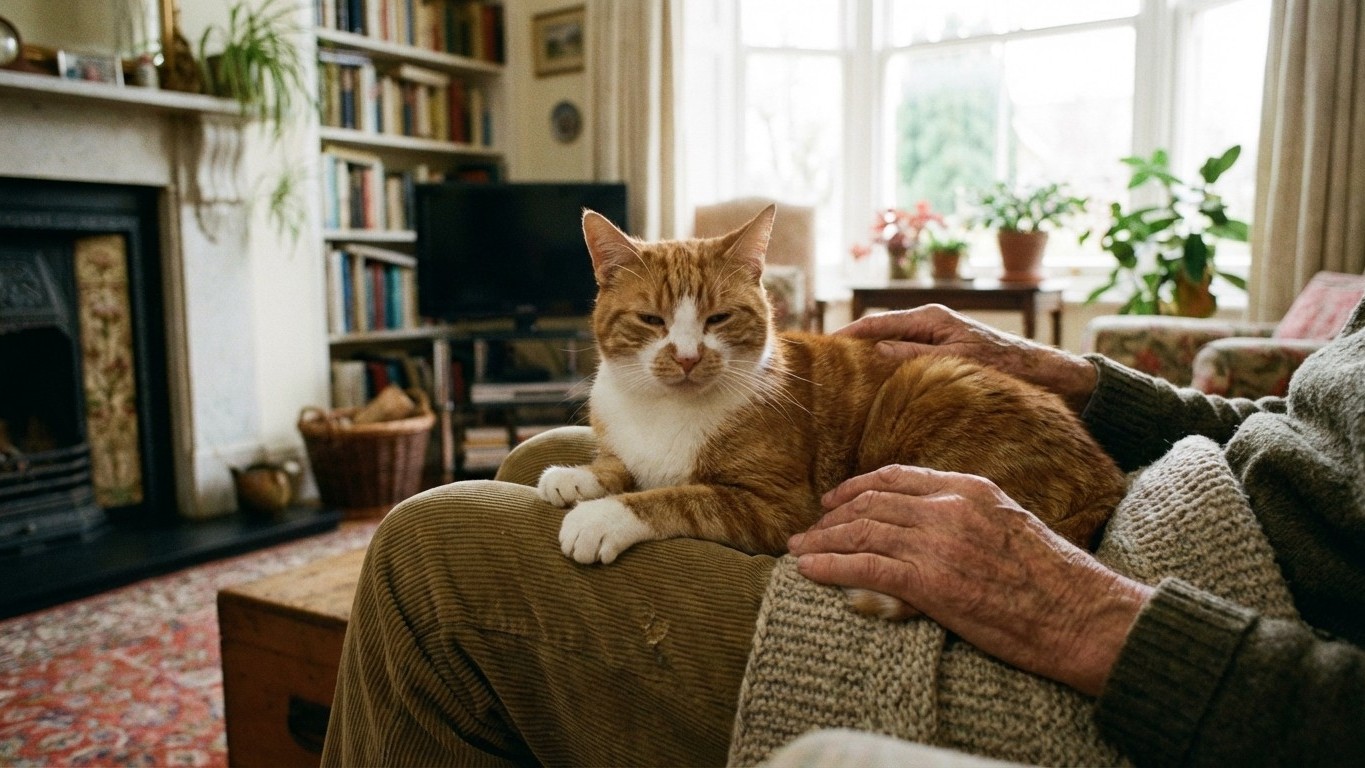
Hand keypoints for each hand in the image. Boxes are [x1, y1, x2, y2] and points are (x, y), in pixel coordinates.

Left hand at [788, 465, 1151, 695]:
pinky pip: (865, 566)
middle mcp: (950, 507)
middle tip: (806, 533)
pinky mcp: (932, 581)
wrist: (1082, 615)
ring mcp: (939, 542)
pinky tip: (809, 572)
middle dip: (831, 519)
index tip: (832, 501)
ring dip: (822, 542)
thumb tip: (931, 528)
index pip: (897, 476)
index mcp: (970, 488)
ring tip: (797, 553)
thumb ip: (969, 517)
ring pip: (861, 532)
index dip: (856, 487)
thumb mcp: (1011, 526)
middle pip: (871, 503)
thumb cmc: (1054, 582)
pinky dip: (830, 567)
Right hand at [837, 304, 1097, 412]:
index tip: (823, 346)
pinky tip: (877, 379)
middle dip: (853, 343)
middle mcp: (930, 322)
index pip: (877, 322)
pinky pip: (905, 353)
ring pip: (892, 342)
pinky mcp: (943, 350)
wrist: (1042, 373)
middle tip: (826, 362)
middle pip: (880, 329)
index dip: (848, 334)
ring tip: (844, 373)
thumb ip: (914, 354)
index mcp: (930, 318)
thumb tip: (875, 349)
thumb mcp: (955, 361)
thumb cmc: (1003, 366)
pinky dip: (887, 362)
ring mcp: (936, 335)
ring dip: (870, 354)